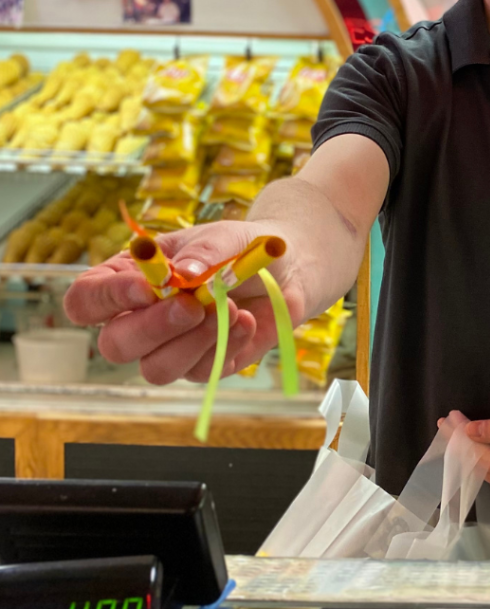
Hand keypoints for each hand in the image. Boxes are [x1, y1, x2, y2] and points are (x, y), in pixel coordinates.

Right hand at [63, 220, 301, 384]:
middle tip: (192, 306)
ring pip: (156, 369)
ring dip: (193, 341)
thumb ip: (203, 252)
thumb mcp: (223, 237)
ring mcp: (171, 347)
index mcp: (127, 280)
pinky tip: (246, 319)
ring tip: (229, 309)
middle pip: (114, 345)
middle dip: (153, 327)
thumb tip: (184, 276)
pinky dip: (226, 344)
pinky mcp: (206, 364)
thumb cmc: (240, 247)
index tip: (148, 287)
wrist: (286, 267)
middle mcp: (140, 319)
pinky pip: (202, 372)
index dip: (107, 300)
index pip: (85, 301)